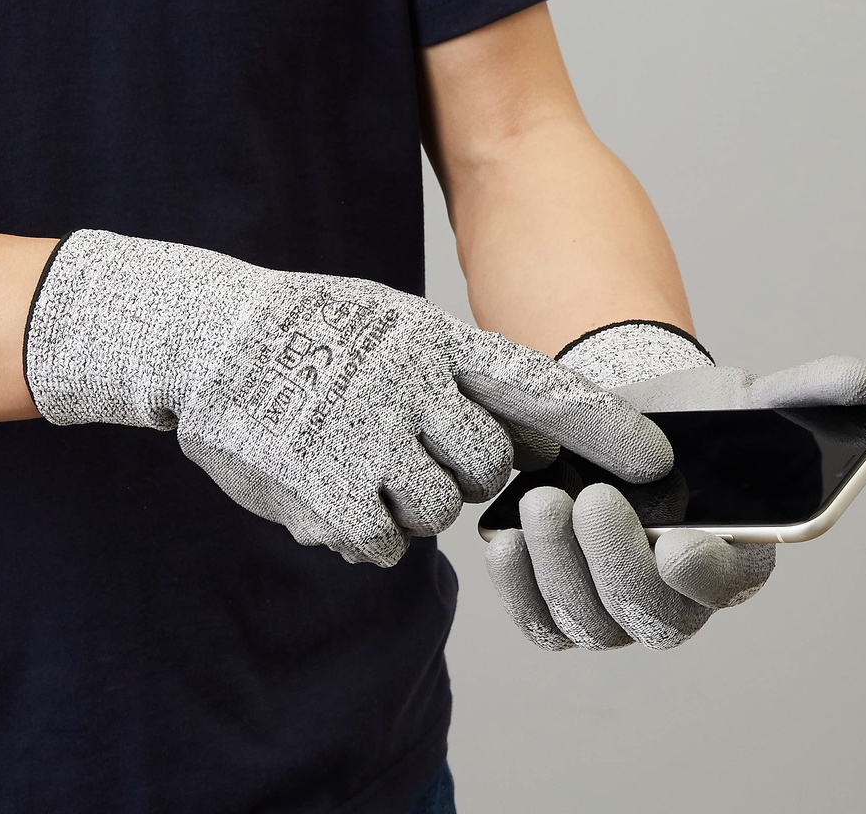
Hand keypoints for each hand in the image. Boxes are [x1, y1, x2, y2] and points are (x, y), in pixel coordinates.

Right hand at [24, 233, 672, 566]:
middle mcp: (411, 386)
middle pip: (488, 469)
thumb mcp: (393, 323)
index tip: (654, 459)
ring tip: (354, 455)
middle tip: (410, 447)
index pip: (538, 387)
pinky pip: (384, 542)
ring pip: (436, 511)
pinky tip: (327, 484)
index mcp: (433, 339)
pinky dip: (363, 527)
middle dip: (462, 472)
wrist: (211, 338)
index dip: (601, 427)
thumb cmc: (312, 333)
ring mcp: (371, 439)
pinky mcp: (330, 492)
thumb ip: (459, 378)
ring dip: (404, 499)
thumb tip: (525, 441)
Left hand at [485, 321, 865, 648]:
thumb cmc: (688, 426)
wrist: (620, 431)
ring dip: (560, 567)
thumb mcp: (743, 401)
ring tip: (541, 502)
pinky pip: (539, 621)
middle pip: (649, 617)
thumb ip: (801, 394)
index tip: (684, 544)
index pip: (724, 587)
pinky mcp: (560, 601)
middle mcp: (672, 600)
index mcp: (730, 561)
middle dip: (616, 562)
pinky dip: (519, 589)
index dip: (706, 576)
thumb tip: (859, 377)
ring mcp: (612, 608)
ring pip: (588, 622)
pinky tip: (503, 542)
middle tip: (591, 500)